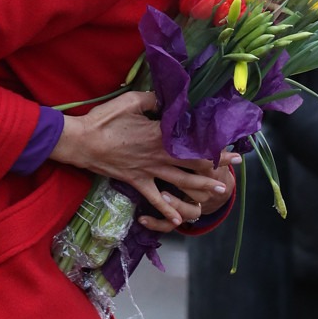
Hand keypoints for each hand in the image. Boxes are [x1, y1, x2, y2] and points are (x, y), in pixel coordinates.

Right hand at [51, 91, 236, 229]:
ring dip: (202, 186)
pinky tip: (180, 220)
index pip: (192, 140)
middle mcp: (159, 155)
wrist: (80, 142)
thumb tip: (169, 98)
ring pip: (181, 181)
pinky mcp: (137, 181)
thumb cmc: (104, 119)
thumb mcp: (131, 101)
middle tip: (237, 163)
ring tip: (220, 190)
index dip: (213, 142)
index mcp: (160, 135)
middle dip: (217, 163)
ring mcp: (149, 171)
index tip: (230, 141)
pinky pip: (155, 198)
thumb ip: (154, 99)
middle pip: (194, 161)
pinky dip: (167, 209)